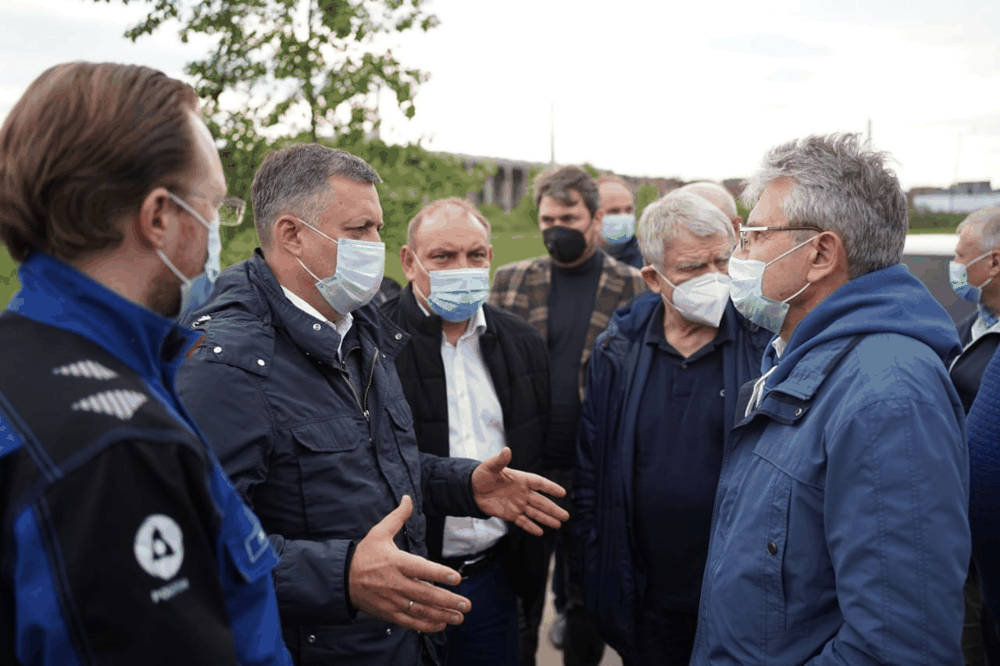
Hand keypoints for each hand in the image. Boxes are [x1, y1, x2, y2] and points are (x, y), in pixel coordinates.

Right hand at [348, 495, 470, 632]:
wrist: (342, 579)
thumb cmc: (364, 555)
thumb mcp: (379, 532)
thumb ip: (397, 517)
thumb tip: (408, 498)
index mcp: (395, 562)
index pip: (420, 569)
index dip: (439, 574)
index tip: (457, 578)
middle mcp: (395, 583)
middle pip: (425, 593)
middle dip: (447, 600)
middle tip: (466, 603)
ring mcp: (392, 600)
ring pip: (420, 610)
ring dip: (442, 614)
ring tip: (460, 616)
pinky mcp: (388, 613)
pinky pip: (410, 622)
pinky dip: (426, 625)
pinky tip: (441, 624)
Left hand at [471, 447, 569, 535]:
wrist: (470, 489)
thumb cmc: (481, 475)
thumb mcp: (490, 467)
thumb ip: (500, 460)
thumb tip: (506, 450)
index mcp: (521, 479)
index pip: (539, 483)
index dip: (550, 488)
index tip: (562, 493)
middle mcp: (522, 493)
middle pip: (541, 502)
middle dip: (553, 509)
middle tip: (566, 516)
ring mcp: (517, 504)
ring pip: (535, 513)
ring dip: (547, 518)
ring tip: (559, 524)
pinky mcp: (510, 514)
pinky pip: (523, 522)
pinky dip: (531, 527)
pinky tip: (540, 532)